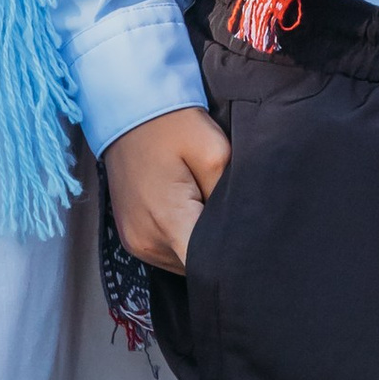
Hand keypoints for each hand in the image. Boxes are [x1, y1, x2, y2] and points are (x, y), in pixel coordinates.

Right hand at [104, 105, 229, 269]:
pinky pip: (166, 253)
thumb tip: (242, 228)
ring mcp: (135, 243)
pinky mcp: (130, 238)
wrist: (129, 111)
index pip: (209, 268)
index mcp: (169, 222)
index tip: (249, 245)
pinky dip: (181, 240)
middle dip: (217, 248)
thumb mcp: (214, 151)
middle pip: (197, 268)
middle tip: (231, 216)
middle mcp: (147, 241)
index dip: (233, 262)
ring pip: (182, 263)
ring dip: (198, 245)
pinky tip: (188, 211)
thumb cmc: (173, 126)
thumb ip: (229, 197)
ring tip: (205, 208)